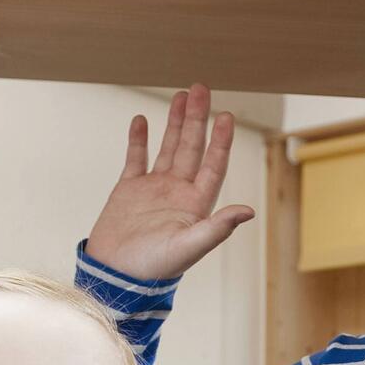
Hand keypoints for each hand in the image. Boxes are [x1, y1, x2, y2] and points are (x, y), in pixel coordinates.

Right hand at [85, 85, 255, 281]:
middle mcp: (178, 192)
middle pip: (192, 148)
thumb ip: (217, 228)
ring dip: (175, 123)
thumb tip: (248, 211)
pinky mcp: (129, 190)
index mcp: (195, 204)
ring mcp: (154, 189)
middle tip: (201, 88)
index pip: (213, 165)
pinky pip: (136, 159)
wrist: (116, 277)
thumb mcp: (189, 248)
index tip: (226, 115)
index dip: (220, 141)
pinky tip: (141, 120)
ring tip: (181, 96)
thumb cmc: (154, 269)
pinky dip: (138, 140)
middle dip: (197, 119)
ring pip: (169, 148)